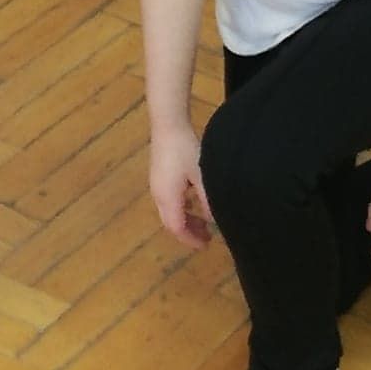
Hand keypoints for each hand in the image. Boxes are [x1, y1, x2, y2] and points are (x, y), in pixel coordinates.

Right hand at [149, 123, 213, 249]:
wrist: (168, 123)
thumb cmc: (185, 150)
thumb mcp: (201, 176)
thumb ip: (207, 200)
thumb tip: (214, 219)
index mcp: (167, 197)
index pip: (177, 228)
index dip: (191, 239)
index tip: (206, 245)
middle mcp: (158, 194)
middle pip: (171, 222)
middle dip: (189, 231)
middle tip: (207, 236)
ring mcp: (156, 183)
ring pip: (169, 211)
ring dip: (186, 218)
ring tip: (203, 220)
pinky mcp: (158, 174)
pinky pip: (169, 200)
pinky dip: (182, 206)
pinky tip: (193, 199)